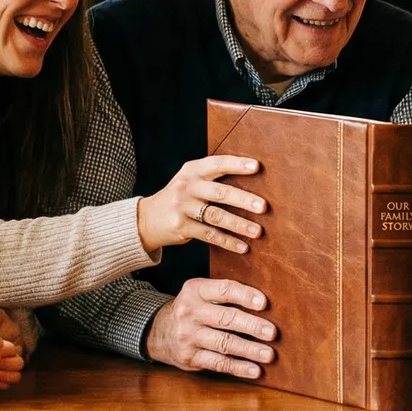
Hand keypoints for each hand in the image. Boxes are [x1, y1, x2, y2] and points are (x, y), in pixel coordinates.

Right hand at [136, 155, 267, 253]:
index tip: (257, 167)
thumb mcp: (191, 180)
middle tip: (264, 207)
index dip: (237, 164)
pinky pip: (209, 235)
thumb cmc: (181, 196)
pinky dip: (227, 242)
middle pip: (220, 193)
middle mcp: (186, 186)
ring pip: (216, 216)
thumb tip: (254, 180)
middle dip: (244, 200)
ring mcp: (182, 207)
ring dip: (239, 225)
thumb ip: (214, 177)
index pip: (217, 164)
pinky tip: (242, 247)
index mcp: (192, 170)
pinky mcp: (181, 227)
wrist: (147, 218)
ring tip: (258, 232)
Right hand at [145, 276, 275, 380]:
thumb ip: (226, 293)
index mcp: (195, 290)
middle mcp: (189, 312)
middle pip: (226, 318)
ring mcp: (188, 336)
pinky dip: (239, 367)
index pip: (224, 290)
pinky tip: (255, 370)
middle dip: (252, 326)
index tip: (264, 303)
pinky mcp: (189, 357)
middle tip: (273, 332)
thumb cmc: (193, 309)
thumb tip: (266, 302)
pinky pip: (218, 363)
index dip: (244, 295)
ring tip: (269, 354)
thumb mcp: (201, 293)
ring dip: (250, 350)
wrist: (159, 331)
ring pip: (224, 343)